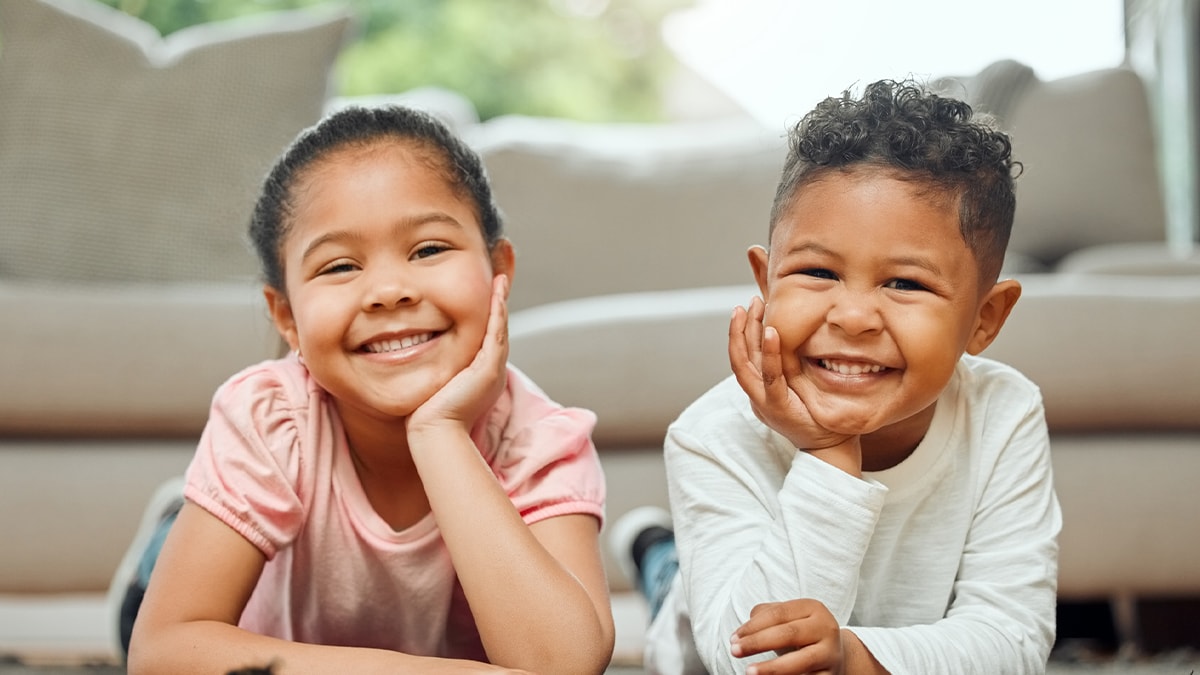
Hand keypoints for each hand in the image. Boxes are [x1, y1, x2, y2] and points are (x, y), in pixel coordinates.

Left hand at [407, 275, 509, 435]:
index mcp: (481, 372)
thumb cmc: (427, 412)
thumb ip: (432, 365)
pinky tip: (496, 291)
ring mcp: (493, 368)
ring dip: (501, 300)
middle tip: (500, 276)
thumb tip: (411, 351)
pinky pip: (496, 332)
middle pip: (497, 327)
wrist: (434, 431)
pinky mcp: (490, 368)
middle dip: (498, 300)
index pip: (486, 334)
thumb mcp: (433, 381)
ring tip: (501, 278)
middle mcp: (491, 368)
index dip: (488, 311)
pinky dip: (498, 311)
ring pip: (500, 326)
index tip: (485, 290)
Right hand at [729, 297, 849, 451]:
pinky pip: (770, 377)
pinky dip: (770, 354)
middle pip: (739, 356)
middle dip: (740, 327)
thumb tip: (794, 339)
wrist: (829, 446)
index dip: (742, 333)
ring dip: (747, 333)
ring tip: (753, 309)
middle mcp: (756, 395)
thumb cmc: (818, 414)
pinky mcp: (778, 407)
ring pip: (746, 364)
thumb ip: (791, 368)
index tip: (748, 309)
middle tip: (749, 303)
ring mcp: (763, 402)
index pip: (743, 357)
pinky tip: (773, 332)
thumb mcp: (799, 386)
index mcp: (759, 391)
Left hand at [730, 599, 843, 674]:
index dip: (753, 626)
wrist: (833, 656)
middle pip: (788, 633)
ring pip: (800, 661)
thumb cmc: (801, 635)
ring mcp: (830, 653)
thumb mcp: (787, 619)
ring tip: (749, 671)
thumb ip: (765, 616)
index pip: (778, 614)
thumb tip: (744, 631)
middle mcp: (826, 628)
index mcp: (813, 608)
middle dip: (757, 643)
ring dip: (772, 668)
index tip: (733, 638)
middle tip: (734, 650)